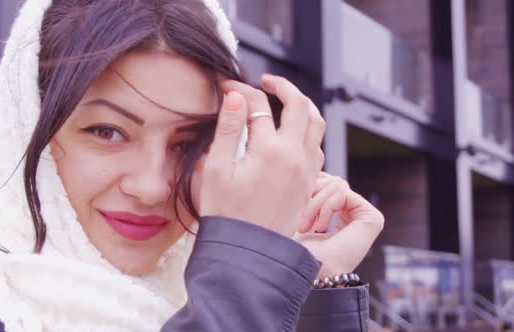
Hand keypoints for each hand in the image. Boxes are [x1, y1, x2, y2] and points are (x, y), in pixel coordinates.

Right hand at [198, 74, 325, 236]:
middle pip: (299, 105)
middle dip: (283, 86)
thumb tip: (234, 97)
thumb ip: (226, 130)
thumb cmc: (227, 215)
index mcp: (269, 151)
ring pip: (316, 124)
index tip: (225, 86)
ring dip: (303, 105)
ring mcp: (306, 170)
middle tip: (266, 81)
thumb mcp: (215, 170)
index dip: (240, 90)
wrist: (248, 252)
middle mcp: (294, 156)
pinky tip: (293, 133)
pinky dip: (309, 130)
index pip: (257, 104)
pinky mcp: (309, 183)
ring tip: (285, 99)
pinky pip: (318, 146)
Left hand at [294, 172, 383, 278]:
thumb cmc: (291, 248)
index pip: (327, 181)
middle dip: (311, 194)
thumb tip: (311, 161)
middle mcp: (354, 217)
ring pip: (337, 185)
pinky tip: (319, 227)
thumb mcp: (296, 210)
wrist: (300, 271)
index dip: (309, 185)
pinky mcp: (373, 219)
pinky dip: (326, 206)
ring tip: (305, 227)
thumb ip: (310, 188)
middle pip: (332, 180)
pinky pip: (344, 192)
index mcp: (338, 217)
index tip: (295, 209)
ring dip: (315, 204)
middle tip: (300, 222)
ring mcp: (365, 218)